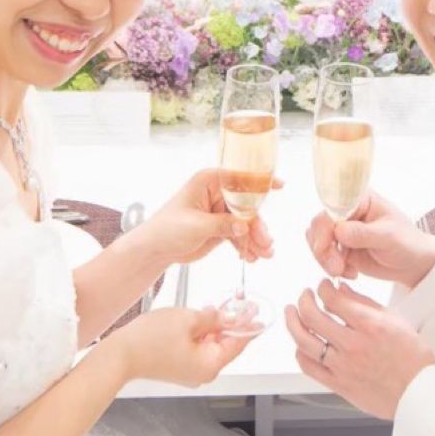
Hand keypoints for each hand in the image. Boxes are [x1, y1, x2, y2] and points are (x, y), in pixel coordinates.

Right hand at [114, 307, 252, 386]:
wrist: (119, 355)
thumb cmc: (149, 340)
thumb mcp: (188, 319)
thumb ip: (213, 318)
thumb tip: (228, 316)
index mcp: (210, 365)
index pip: (238, 343)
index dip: (248, 324)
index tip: (257, 312)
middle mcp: (203, 373)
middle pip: (226, 344)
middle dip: (232, 323)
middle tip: (240, 303)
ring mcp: (190, 372)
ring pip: (211, 345)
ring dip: (216, 326)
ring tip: (220, 307)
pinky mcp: (179, 367)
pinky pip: (198, 349)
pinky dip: (202, 334)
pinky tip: (202, 318)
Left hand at [142, 169, 276, 267]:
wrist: (155, 250)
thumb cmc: (167, 229)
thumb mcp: (196, 225)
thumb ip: (223, 225)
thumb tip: (245, 227)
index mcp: (209, 181)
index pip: (239, 178)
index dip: (259, 182)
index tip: (279, 185)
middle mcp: (217, 193)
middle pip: (247, 205)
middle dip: (258, 225)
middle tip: (266, 243)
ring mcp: (220, 211)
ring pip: (246, 222)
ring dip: (255, 239)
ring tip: (264, 255)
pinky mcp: (221, 228)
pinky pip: (240, 235)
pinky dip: (246, 246)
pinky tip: (251, 258)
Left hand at [285, 280, 434, 418]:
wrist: (419, 392)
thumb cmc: (412, 358)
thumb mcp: (395, 320)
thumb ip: (364, 303)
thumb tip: (341, 289)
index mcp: (369, 325)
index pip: (332, 298)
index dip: (323, 287)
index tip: (324, 286)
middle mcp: (353, 345)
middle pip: (312, 316)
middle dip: (304, 299)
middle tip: (305, 295)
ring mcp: (343, 366)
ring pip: (304, 341)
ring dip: (293, 322)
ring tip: (292, 313)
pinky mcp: (338, 384)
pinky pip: (309, 366)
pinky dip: (300, 352)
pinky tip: (301, 344)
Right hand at [305, 192, 434, 289]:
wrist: (413, 264)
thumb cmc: (407, 243)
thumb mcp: (389, 237)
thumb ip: (364, 233)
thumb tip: (339, 230)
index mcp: (360, 199)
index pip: (333, 204)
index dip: (325, 223)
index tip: (326, 243)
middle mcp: (348, 211)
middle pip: (319, 223)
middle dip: (322, 247)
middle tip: (336, 266)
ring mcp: (342, 229)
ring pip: (316, 240)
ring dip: (325, 258)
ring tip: (343, 271)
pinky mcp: (340, 247)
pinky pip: (323, 255)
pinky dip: (331, 267)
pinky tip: (350, 273)